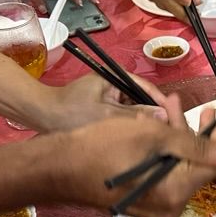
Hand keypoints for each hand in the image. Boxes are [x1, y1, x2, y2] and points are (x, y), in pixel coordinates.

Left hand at [33, 72, 170, 131]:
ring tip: (157, 136)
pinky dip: (130, 126)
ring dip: (142, 122)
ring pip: (133, 109)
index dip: (161, 103)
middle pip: (141, 99)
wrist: (41, 117)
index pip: (146, 88)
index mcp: (115, 78)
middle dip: (153, 114)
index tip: (174, 118)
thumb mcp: (106, 114)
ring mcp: (109, 97)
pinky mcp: (103, 108)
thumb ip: (136, 115)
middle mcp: (114, 84)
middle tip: (168, 131)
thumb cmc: (71, 112)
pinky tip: (139, 138)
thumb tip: (164, 116)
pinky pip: (124, 116)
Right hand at [55, 101, 215, 216]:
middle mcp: (170, 208)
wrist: (59, 168)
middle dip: (197, 133)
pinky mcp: (144, 204)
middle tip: (203, 108)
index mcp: (176, 193)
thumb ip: (198, 147)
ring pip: (179, 168)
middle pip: (196, 167)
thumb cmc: (104, 147)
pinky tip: (158, 128)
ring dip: (179, 138)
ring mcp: (156, 209)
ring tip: (173, 108)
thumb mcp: (155, 138)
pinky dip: (164, 152)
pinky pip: (164, 176)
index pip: (212, 165)